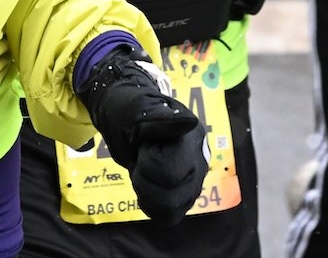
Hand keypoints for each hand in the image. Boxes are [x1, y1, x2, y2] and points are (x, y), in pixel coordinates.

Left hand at [76, 47, 209, 225]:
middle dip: (144, 180)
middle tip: (140, 159)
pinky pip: (168, 216)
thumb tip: (191, 122)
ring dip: (147, 193)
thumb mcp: (136, 110)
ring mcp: (196, 181)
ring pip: (170, 211)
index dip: (146, 162)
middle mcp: (201, 162)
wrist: (126, 117)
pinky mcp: (187, 196)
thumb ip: (161, 119)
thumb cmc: (129, 112)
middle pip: (170, 198)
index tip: (143, 143)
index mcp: (192, 137)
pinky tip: (148, 183)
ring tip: (144, 170)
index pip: (168, 173)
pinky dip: (151, 204)